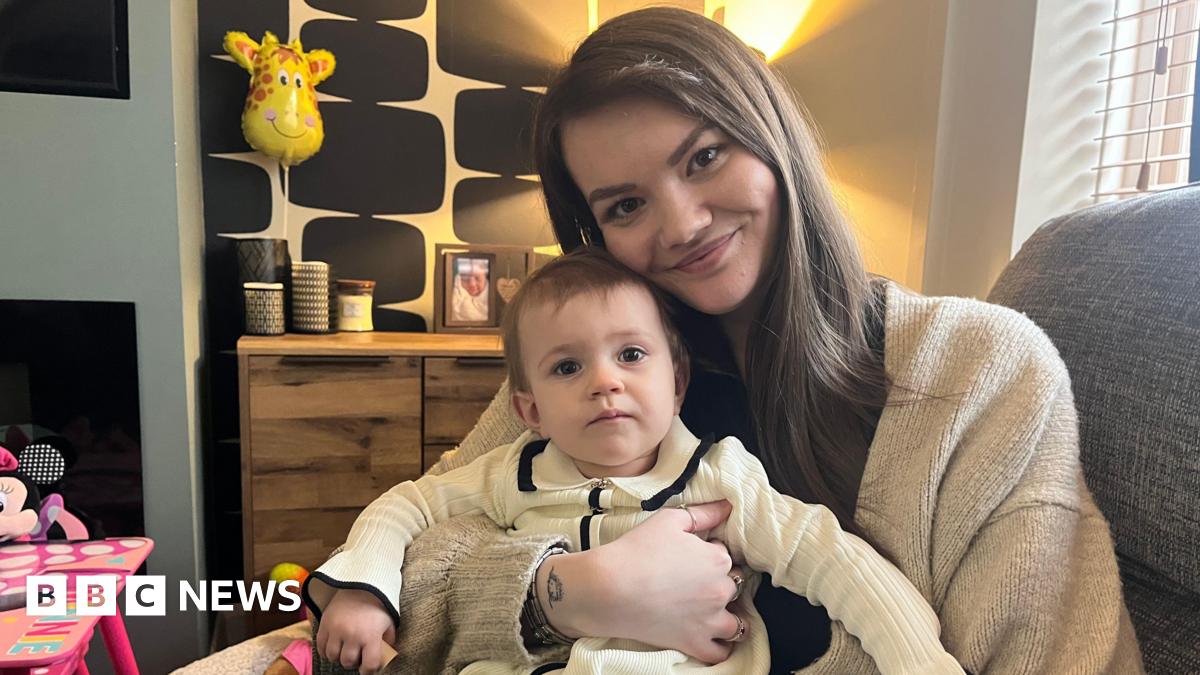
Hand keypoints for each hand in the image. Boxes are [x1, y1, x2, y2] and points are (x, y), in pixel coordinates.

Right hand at [315, 588, 396, 674]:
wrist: (361, 584)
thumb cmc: (377, 606)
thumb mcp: (389, 623)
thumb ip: (388, 642)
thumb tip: (384, 658)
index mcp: (370, 635)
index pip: (369, 665)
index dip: (369, 670)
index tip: (368, 667)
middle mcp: (352, 634)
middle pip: (348, 662)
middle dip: (353, 661)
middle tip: (357, 654)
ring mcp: (336, 629)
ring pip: (333, 656)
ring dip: (339, 656)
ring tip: (346, 649)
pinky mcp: (324, 624)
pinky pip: (321, 647)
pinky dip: (326, 650)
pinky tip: (335, 645)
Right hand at [538, 500, 743, 663]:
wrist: (608, 588)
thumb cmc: (636, 550)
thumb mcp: (669, 520)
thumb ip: (703, 513)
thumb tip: (728, 506)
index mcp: (718, 559)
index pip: (725, 554)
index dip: (708, 554)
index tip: (689, 558)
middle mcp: (721, 590)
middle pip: (732, 586)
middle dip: (718, 583)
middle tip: (691, 583)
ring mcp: (710, 621)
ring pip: (736, 623)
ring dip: (727, 617)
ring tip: (707, 612)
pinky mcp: (695, 644)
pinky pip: (721, 652)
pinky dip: (719, 647)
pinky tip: (710, 638)